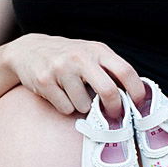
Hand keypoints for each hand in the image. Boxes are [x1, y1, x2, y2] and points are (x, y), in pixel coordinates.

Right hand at [3, 33, 144, 116]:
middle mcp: (80, 57)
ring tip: (73, 94)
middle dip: (113, 109)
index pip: (125, 71)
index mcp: (97, 50)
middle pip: (108, 91)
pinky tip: (59, 94)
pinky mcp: (45, 81)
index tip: (138, 103)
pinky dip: (65, 107)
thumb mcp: (91, 55)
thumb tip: (134, 97)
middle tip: (113, 115)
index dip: (135, 90)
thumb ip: (110, 70)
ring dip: (81, 107)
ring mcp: (61, 69)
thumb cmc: (68, 58)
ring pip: (83, 105)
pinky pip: (65, 108)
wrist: (29, 50)